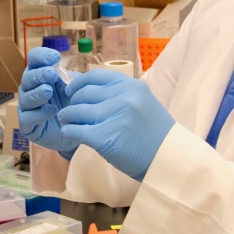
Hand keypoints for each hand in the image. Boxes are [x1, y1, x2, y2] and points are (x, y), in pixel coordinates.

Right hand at [18, 47, 79, 157]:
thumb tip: (60, 69)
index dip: (41, 56)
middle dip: (39, 74)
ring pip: (25, 97)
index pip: (34, 59)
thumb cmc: (74, 104)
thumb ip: (69, 77)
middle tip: (51, 74)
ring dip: (37, 93)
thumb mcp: (75, 87)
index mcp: (40, 74)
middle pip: (27, 77)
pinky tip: (52, 110)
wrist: (77, 130)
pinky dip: (39, 113)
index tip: (56, 58)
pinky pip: (28, 118)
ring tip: (48, 91)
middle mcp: (30, 88)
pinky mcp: (27, 126)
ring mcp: (26, 107)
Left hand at [58, 69, 175, 180]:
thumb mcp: (140, 102)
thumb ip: (117, 94)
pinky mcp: (106, 138)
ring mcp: (115, 116)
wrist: (167, 158)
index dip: (79, 82)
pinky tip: (69, 133)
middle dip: (73, 102)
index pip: (96, 76)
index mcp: (131, 85)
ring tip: (66, 121)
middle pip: (85, 93)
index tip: (71, 90)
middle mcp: (123, 97)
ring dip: (68, 116)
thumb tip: (84, 88)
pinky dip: (70, 131)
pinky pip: (78, 131)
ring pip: (78, 111)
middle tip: (69, 110)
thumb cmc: (153, 132)